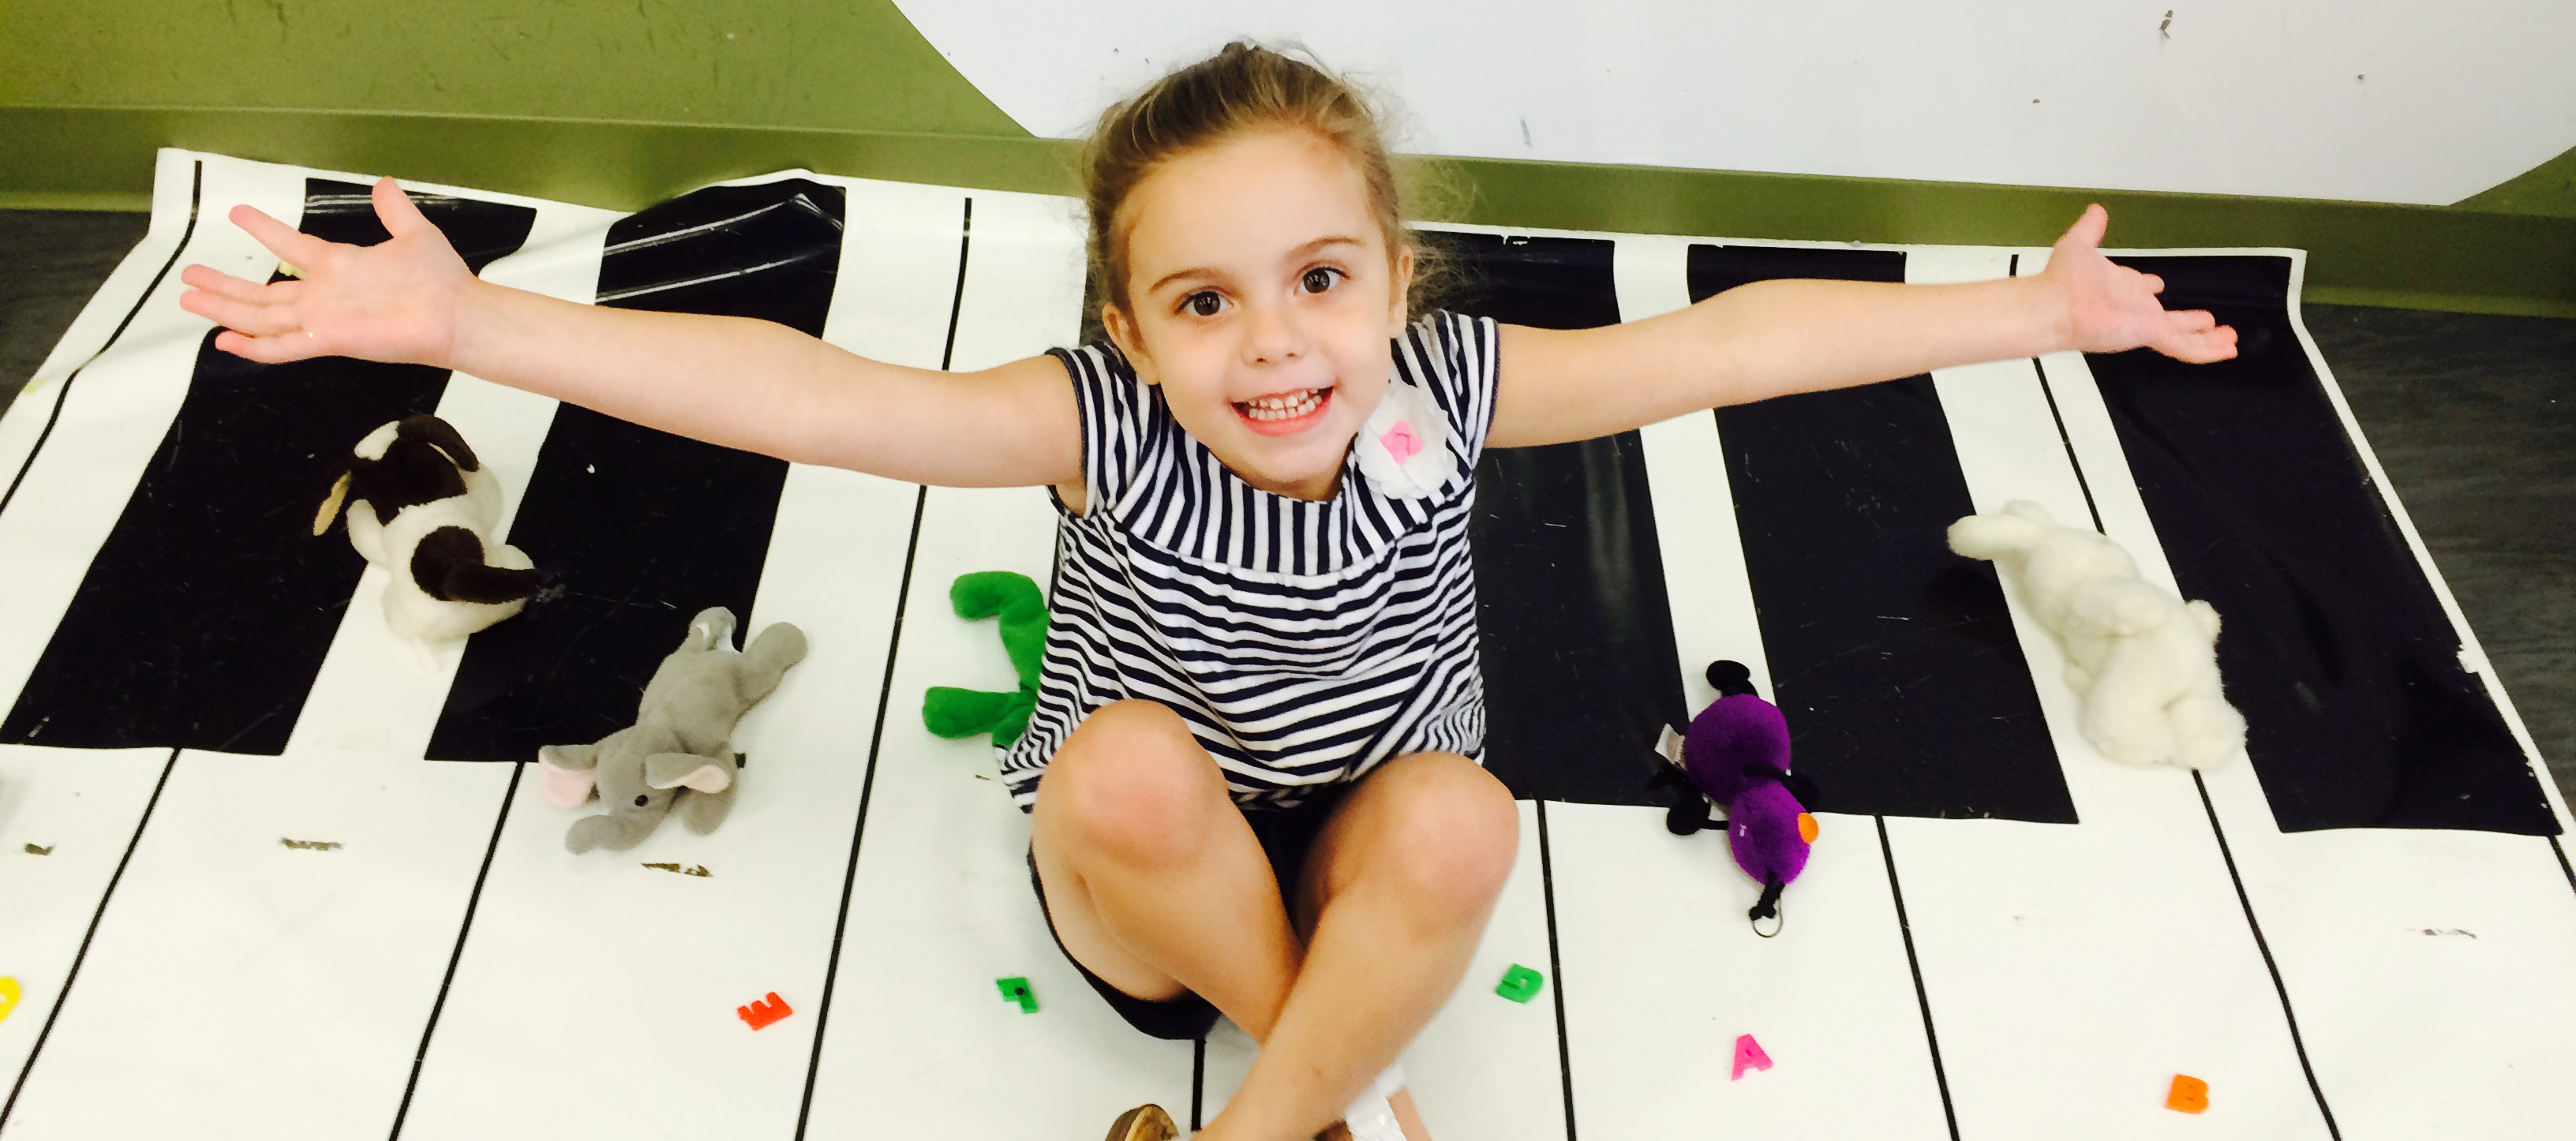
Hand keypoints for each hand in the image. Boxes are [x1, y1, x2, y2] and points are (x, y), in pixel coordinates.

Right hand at [178, 176, 475, 366]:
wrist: (459, 313)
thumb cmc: (440, 279)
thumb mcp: (414, 233)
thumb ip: (394, 210)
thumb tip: (383, 184)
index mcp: (340, 266)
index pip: (291, 246)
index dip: (264, 229)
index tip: (237, 212)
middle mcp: (325, 295)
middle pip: (262, 292)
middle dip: (225, 284)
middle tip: (188, 275)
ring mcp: (324, 319)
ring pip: (262, 316)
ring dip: (225, 308)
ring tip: (189, 298)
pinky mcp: (330, 339)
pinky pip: (285, 345)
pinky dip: (254, 345)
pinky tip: (224, 340)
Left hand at [2040, 204, 2236, 362]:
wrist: (2055, 305)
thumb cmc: (2062, 281)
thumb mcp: (2078, 245)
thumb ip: (2090, 228)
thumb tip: (2096, 210)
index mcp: (2121, 288)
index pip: (2140, 289)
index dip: (2149, 287)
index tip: (2157, 284)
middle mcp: (2135, 308)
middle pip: (2170, 318)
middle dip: (2191, 321)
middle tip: (2209, 321)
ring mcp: (2144, 323)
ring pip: (2184, 336)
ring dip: (2207, 339)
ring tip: (2228, 340)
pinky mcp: (2151, 334)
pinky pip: (2185, 347)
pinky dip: (2207, 350)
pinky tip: (2226, 350)